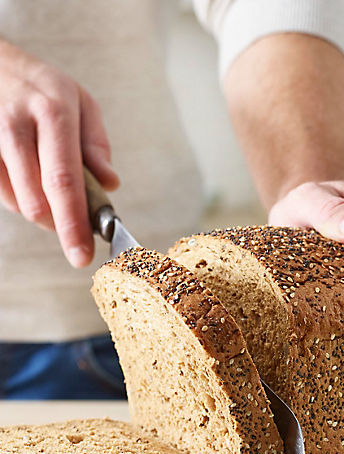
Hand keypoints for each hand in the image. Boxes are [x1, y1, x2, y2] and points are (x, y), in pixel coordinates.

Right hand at [0, 39, 118, 266]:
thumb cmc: (42, 88)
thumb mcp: (81, 103)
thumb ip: (96, 146)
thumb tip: (110, 184)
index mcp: (53, 112)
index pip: (65, 181)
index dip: (73, 224)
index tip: (82, 256)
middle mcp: (15, 124)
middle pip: (36, 200)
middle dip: (59, 225)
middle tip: (74, 227)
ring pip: (17, 202)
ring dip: (40, 210)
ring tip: (48, 183)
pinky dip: (19, 198)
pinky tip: (26, 175)